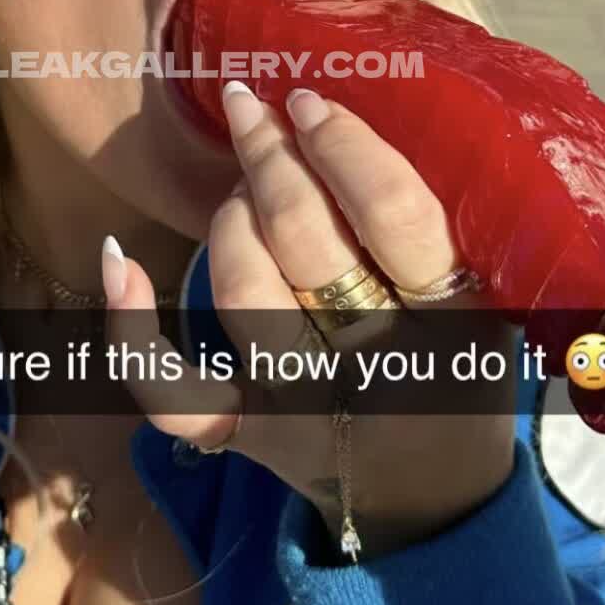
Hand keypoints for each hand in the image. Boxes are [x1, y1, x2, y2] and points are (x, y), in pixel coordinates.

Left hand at [107, 83, 515, 557]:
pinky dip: (132, 328)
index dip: (344, 146)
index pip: (396, 214)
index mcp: (452, 323)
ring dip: (232, 218)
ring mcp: (301, 405)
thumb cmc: (458, 377)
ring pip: (244, 293)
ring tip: (242, 185)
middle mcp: (374, 368)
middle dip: (271, 160)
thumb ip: (441, 233)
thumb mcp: (487, 307)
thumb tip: (345, 120)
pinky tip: (117, 257)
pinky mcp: (243, 435)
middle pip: (308, 242)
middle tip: (254, 112)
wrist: (430, 501)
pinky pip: (172, 391)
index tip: (310, 102)